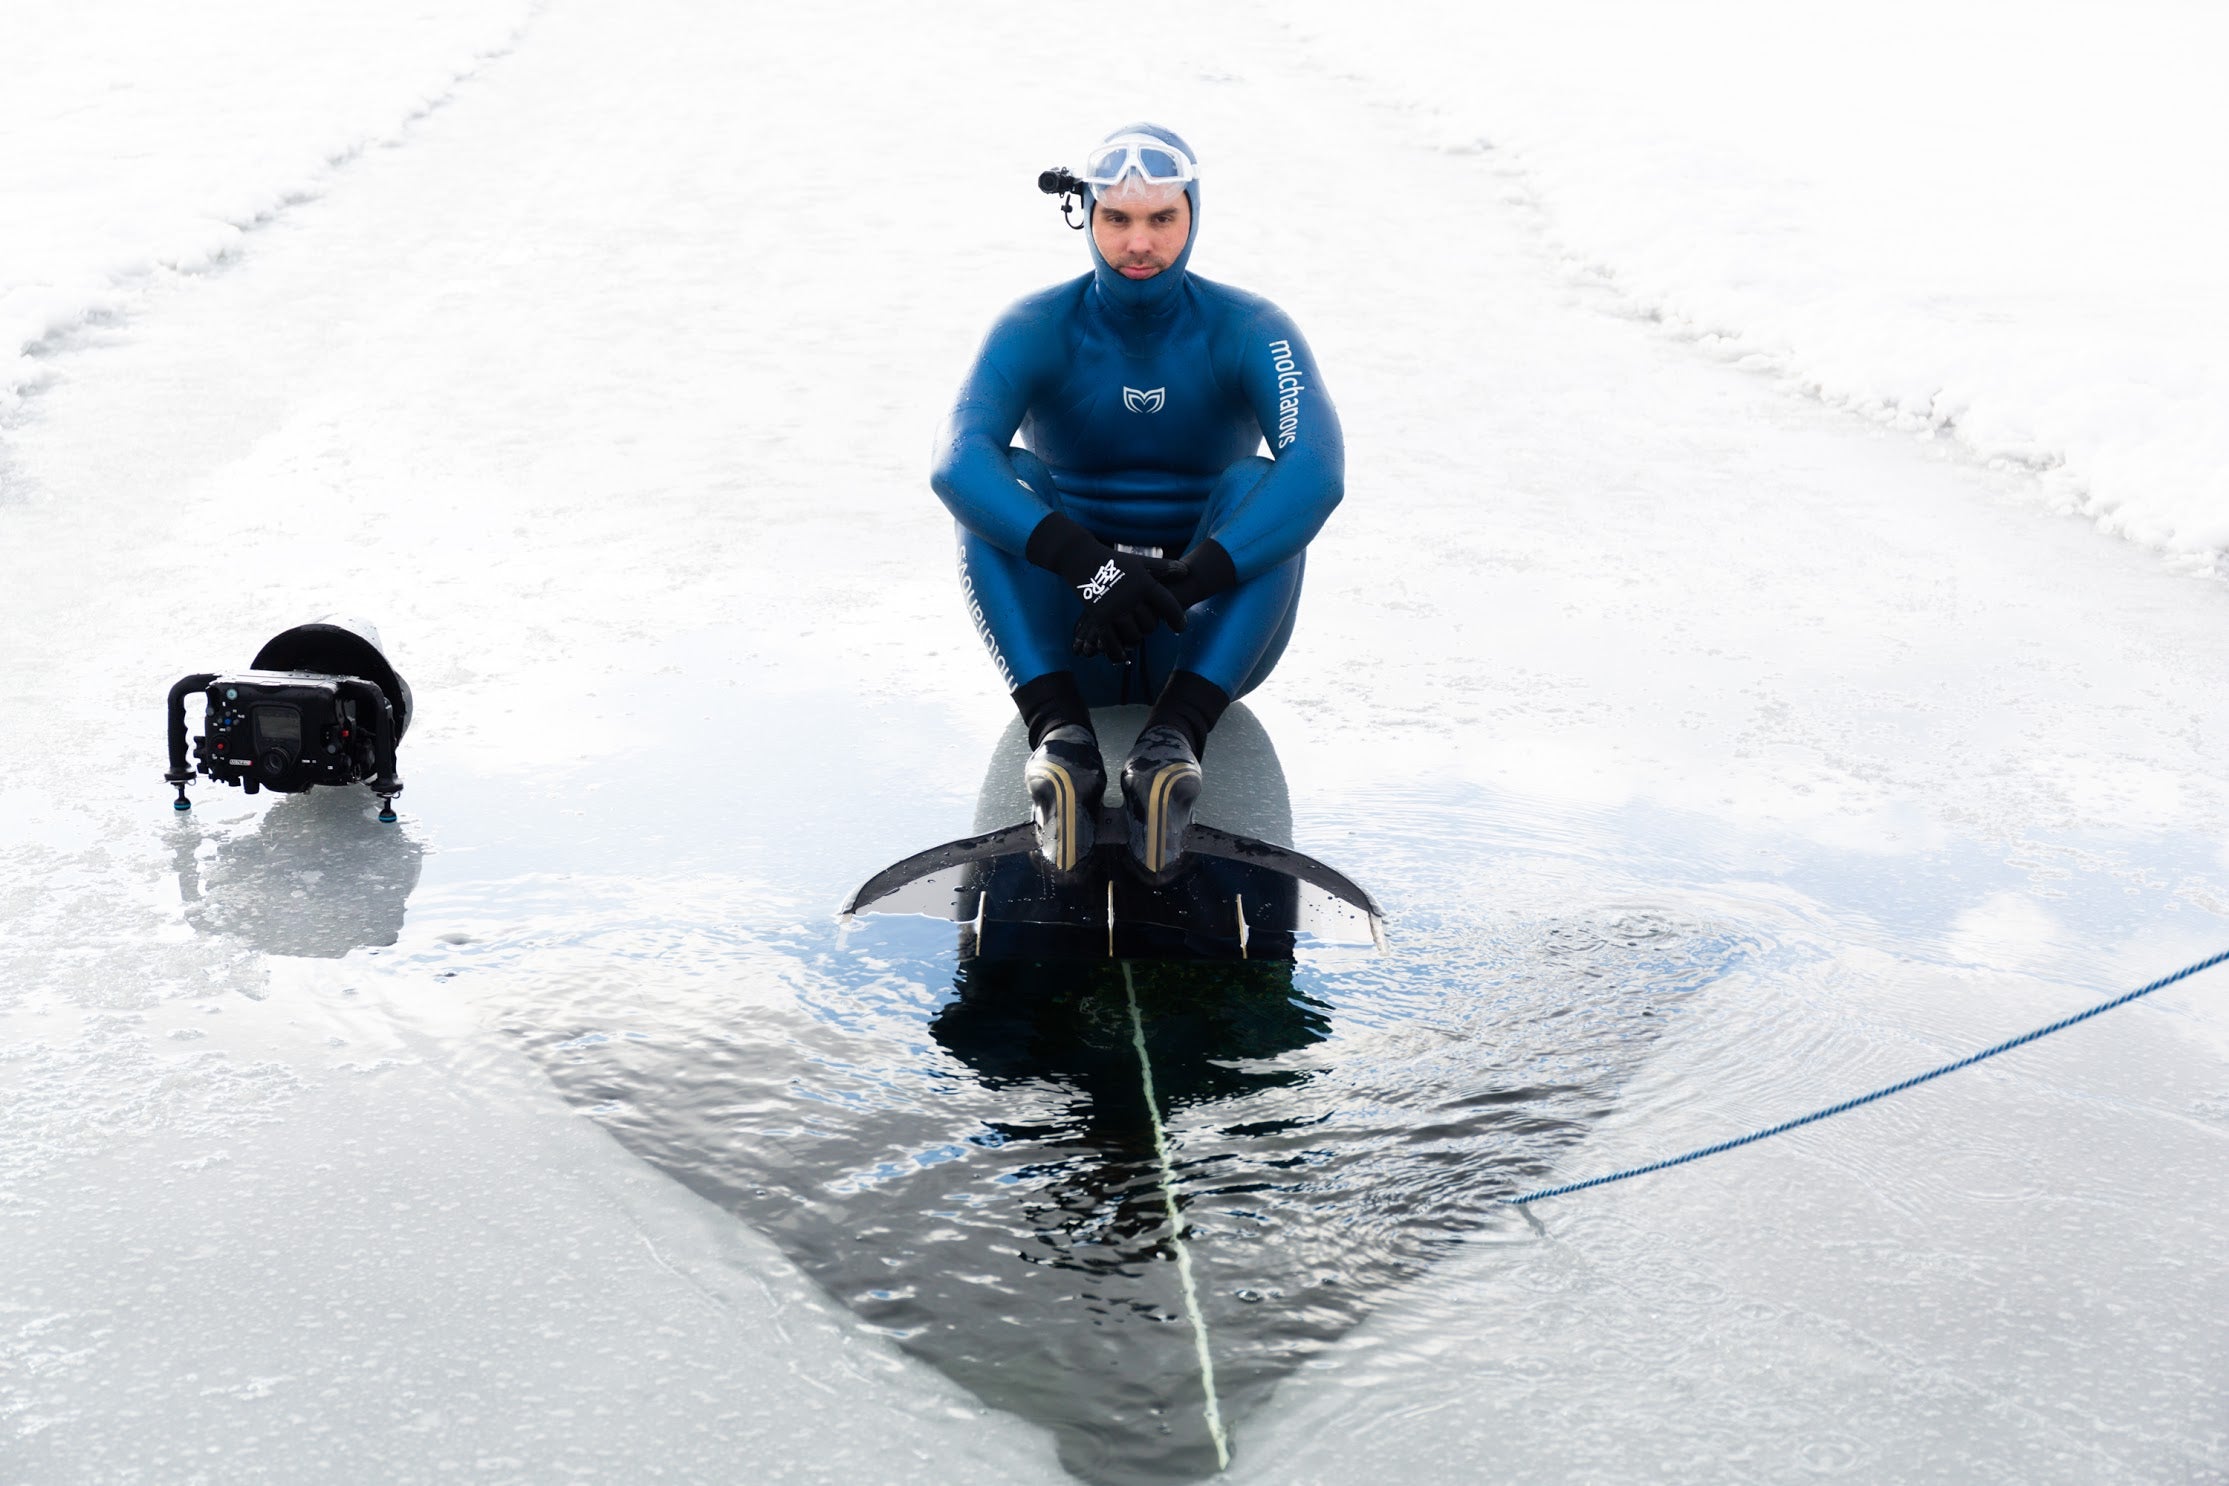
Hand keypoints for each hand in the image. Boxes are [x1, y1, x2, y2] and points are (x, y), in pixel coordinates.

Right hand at [1073, 556, 1188, 660]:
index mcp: (1145, 584)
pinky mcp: (1099, 618)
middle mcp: (1132, 599)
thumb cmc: (1114, 560)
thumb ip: (1164, 567)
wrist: (1081, 558)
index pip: (1169, 607)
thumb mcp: (1140, 562)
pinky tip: (1123, 655)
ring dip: (1135, 639)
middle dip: (1151, 627)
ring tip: (1135, 636)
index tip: (1180, 628)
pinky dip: (1117, 653)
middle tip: (1149, 625)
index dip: (1178, 620)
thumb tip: (1186, 572)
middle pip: (1150, 625)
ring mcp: (1115, 610)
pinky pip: (1111, 643)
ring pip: (1134, 636)